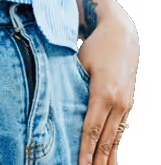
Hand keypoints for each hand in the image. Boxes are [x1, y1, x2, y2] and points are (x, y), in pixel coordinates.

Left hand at [77, 6, 137, 164]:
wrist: (123, 35)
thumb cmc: (95, 47)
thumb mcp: (79, 63)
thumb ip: (72, 84)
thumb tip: (58, 102)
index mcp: (103, 93)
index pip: (91, 128)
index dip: (84, 148)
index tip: (79, 164)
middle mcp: (118, 103)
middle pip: (106, 138)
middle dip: (97, 160)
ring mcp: (126, 105)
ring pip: (116, 138)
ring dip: (108, 158)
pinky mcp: (129, 104)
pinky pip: (121, 130)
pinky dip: (115, 145)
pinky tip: (111, 158)